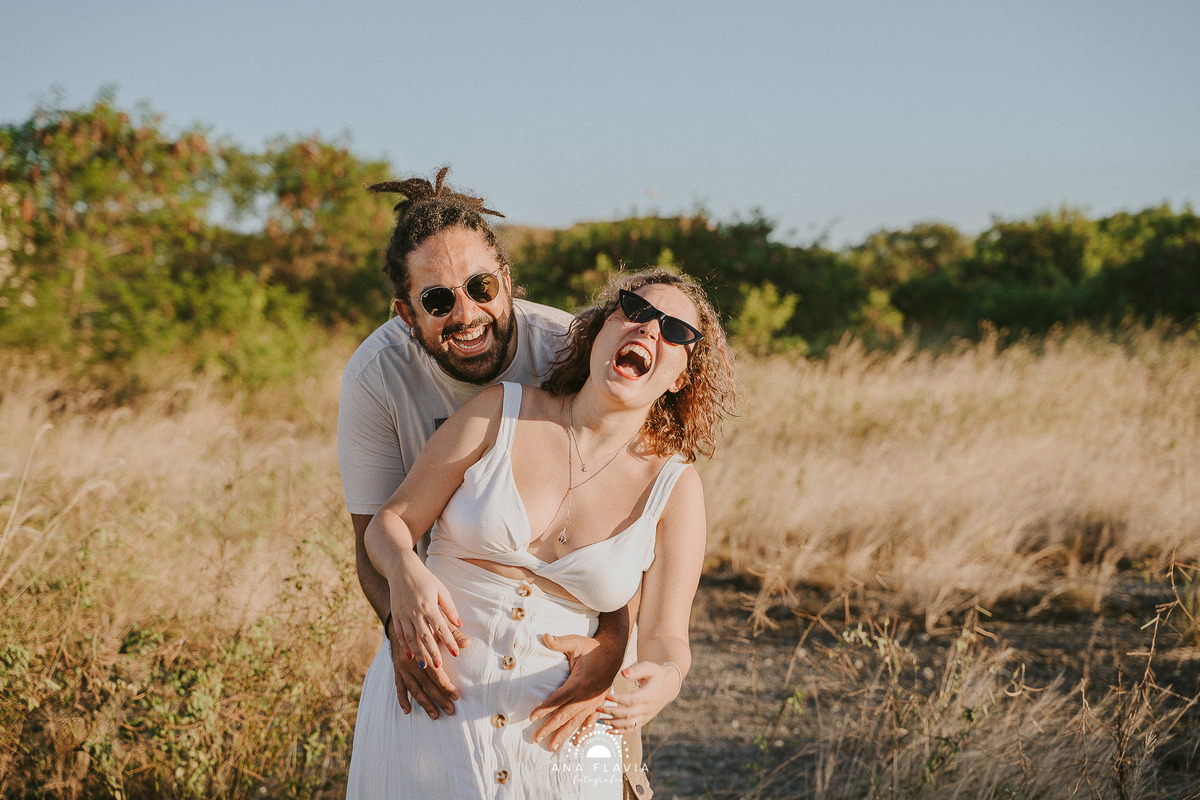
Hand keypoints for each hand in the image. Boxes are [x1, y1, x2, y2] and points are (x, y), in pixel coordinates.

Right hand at [387, 551, 464, 669]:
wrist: (401, 569)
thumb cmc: (425, 579)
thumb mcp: (441, 590)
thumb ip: (450, 608)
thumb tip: (460, 625)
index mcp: (429, 605)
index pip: (441, 628)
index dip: (449, 642)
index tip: (456, 653)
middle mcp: (415, 612)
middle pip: (425, 637)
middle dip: (433, 653)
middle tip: (439, 667)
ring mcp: (403, 615)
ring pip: (411, 639)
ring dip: (418, 653)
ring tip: (425, 666)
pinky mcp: (395, 615)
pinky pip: (399, 634)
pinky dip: (404, 646)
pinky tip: (409, 656)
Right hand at [387, 618, 469, 718]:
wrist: (401, 615)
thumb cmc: (424, 620)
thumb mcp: (439, 622)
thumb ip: (453, 633)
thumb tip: (468, 643)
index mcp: (423, 650)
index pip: (436, 673)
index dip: (446, 685)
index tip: (457, 695)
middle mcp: (411, 660)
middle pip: (427, 684)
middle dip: (439, 698)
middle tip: (451, 710)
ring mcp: (402, 665)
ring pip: (414, 688)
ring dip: (424, 703)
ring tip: (435, 715)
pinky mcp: (396, 667)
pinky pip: (398, 685)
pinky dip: (402, 698)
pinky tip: (408, 710)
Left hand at [529, 631, 624, 750]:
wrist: (614, 651)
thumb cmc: (592, 647)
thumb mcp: (575, 642)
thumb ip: (559, 642)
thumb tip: (545, 636)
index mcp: (579, 682)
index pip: (558, 699)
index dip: (544, 709)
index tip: (532, 718)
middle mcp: (586, 696)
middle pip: (564, 715)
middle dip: (549, 727)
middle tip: (536, 738)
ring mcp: (593, 701)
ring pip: (576, 722)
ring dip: (563, 734)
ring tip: (552, 746)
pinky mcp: (598, 703)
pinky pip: (590, 721)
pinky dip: (583, 732)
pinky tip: (577, 743)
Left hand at [602, 660, 682, 732]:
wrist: (669, 685)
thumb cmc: (656, 674)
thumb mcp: (649, 667)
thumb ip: (636, 670)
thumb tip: (623, 673)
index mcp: (649, 695)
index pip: (632, 700)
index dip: (619, 700)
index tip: (607, 696)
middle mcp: (648, 708)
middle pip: (628, 714)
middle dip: (612, 712)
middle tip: (598, 708)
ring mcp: (646, 716)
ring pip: (629, 724)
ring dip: (613, 724)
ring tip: (599, 720)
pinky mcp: (644, 720)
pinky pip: (632, 729)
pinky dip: (620, 732)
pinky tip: (608, 731)